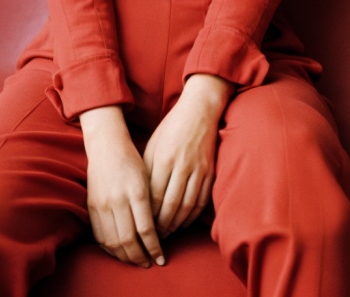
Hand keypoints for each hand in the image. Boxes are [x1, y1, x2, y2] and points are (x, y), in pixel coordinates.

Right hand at [80, 106, 164, 267]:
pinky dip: (110, 248)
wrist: (107, 146)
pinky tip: (119, 252)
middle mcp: (118, 199)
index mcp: (137, 191)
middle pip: (129, 240)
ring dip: (126, 256)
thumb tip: (158, 233)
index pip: (146, 230)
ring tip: (136, 261)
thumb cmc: (132, 161)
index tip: (161, 258)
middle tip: (150, 263)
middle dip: (141, 257)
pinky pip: (100, 235)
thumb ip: (152, 205)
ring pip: (113, 241)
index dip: (154, 248)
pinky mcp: (92, 206)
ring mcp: (103, 204)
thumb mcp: (148, 178)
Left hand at [143, 74, 233, 237]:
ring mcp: (198, 169)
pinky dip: (193, 215)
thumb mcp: (153, 144)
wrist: (199, 111)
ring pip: (187, 206)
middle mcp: (181, 166)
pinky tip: (184, 222)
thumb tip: (139, 197)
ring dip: (177, 224)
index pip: (154, 196)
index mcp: (164, 158)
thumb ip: (147, 170)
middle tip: (155, 237)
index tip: (142, 227)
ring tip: (168, 233)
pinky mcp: (210, 171)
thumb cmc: (171, 128)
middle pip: (170, 205)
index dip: (148, 215)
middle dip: (162, 225)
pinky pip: (201, 200)